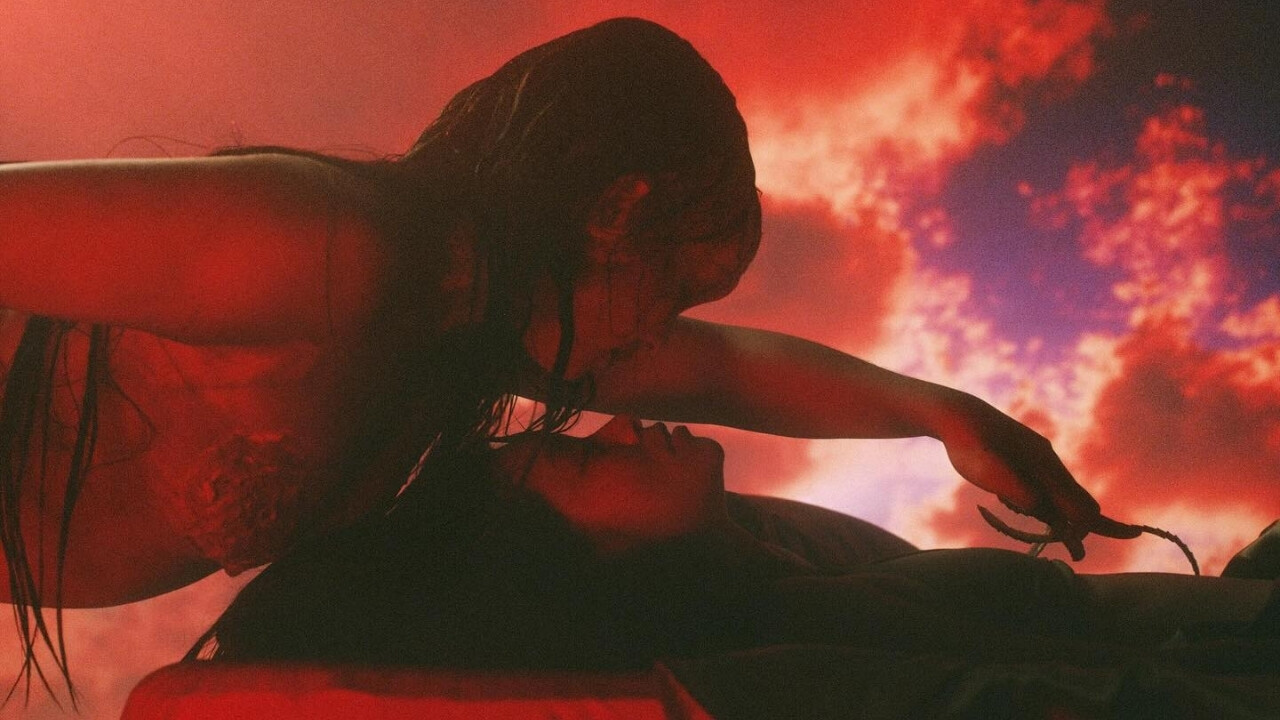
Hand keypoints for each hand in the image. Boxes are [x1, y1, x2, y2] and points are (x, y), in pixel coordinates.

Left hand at [934, 391, 1139, 559]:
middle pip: (1076, 502)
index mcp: (1044, 468)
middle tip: (1077, 552)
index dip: (1095, 527)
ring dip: (1055, 516)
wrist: (957, 414)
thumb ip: (1021, 493)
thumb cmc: (971, 444)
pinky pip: (1042, 486)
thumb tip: (1045, 513)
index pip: (1079, 506)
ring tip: (1050, 532)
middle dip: (1081, 526)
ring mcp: (1037, 460)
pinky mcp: (1025, 459)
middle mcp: (1047, 464)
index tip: (1117, 540)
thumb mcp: (992, 473)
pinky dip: (1040, 502)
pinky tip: (1020, 504)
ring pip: (1058, 495)